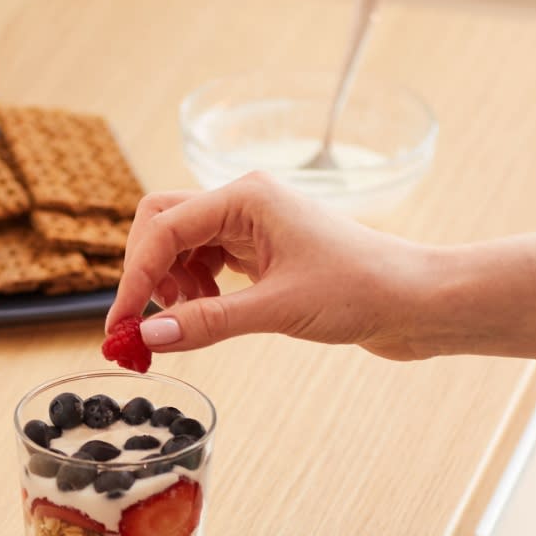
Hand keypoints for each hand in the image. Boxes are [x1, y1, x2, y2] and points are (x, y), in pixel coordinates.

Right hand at [105, 173, 431, 358]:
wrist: (415, 301)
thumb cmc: (363, 290)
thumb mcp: (277, 310)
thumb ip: (207, 322)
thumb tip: (148, 338)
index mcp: (246, 197)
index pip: (163, 228)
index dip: (134, 278)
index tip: (120, 326)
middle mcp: (244, 202)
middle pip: (162, 224)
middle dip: (146, 273)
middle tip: (142, 324)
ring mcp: (251, 225)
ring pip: (180, 245)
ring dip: (169, 285)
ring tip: (185, 322)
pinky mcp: (260, 251)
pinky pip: (204, 262)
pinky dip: (192, 290)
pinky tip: (206, 314)